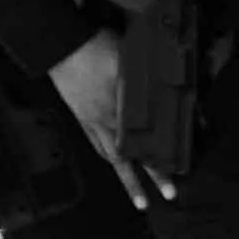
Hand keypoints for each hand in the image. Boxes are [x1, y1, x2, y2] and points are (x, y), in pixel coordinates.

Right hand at [48, 32, 174, 204]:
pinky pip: (96, 143)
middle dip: (150, 178)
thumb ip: (154, 82)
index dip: (163, 159)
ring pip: (112, 155)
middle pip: (131, 158)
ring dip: (127, 176)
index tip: (177, 173)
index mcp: (120, 111)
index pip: (147, 142)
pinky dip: (108, 155)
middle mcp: (106, 121)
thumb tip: (177, 92)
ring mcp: (91, 120)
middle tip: (168, 195)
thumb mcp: (133, 63)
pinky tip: (113, 160)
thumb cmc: (97, 49)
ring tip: (139, 194)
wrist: (61, 44)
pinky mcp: (81, 115)